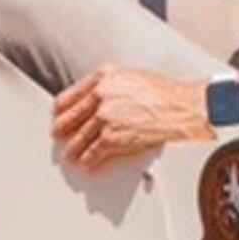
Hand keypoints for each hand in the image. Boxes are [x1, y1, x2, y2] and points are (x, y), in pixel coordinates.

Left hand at [49, 66, 205, 170]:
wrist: (181, 109)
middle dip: (63, 128)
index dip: (62, 107)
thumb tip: (100, 100)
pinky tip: (87, 162)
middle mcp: (101, 95)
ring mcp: (104, 117)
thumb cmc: (165, 94)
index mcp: (104, 77)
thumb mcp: (132, 78)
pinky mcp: (111, 137)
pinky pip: (94, 152)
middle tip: (57, 135)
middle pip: (72, 116)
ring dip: (73, 148)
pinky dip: (89, 159)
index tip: (57, 114)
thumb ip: (112, 86)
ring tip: (70, 154)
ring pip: (80, 137)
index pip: (72, 94)